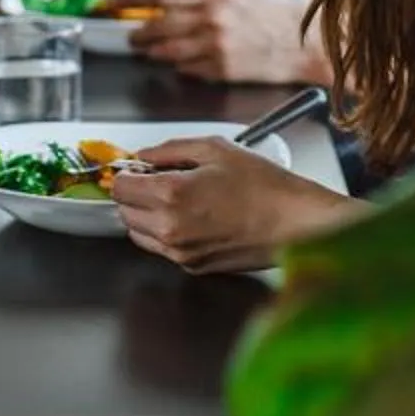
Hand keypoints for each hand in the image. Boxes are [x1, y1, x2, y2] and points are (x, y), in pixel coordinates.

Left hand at [108, 138, 356, 275]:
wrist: (294, 224)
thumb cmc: (264, 186)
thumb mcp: (215, 149)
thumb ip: (171, 150)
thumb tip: (144, 156)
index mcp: (172, 195)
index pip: (121, 187)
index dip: (128, 173)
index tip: (138, 169)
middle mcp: (170, 228)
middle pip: (124, 211)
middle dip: (136, 193)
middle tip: (158, 179)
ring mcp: (180, 251)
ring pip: (138, 233)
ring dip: (146, 214)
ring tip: (177, 198)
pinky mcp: (193, 266)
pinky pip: (162, 248)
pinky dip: (165, 232)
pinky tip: (192, 216)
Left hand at [131, 0, 331, 85]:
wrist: (316, 43)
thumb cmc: (293, 8)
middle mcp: (211, 20)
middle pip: (157, 25)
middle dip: (138, 29)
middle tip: (130, 33)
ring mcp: (216, 48)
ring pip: (168, 51)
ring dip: (152, 50)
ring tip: (146, 48)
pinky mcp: (223, 71)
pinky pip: (189, 69)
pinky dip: (179, 65)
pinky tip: (178, 62)